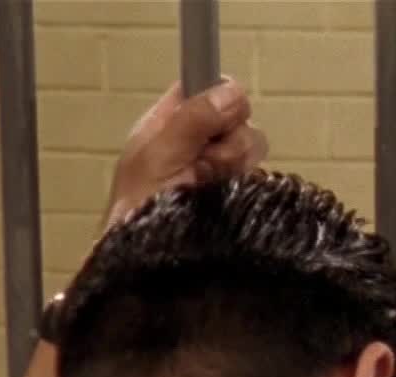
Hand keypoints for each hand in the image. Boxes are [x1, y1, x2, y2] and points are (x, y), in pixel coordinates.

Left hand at [103, 75, 268, 229]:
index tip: (219, 119)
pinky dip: (244, 187)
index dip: (217, 97)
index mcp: (168, 124)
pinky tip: (224, 200)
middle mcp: (195, 143)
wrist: (146, 268)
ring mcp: (216, 170)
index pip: (203, 88)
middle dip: (227, 141)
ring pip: (251, 146)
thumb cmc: (139, 211)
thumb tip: (233, 91)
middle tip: (202, 166)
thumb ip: (194, 119)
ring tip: (208, 188)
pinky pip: (256, 176)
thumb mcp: (159, 156)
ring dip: (233, 165)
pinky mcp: (234, 195)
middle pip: (236, 117)